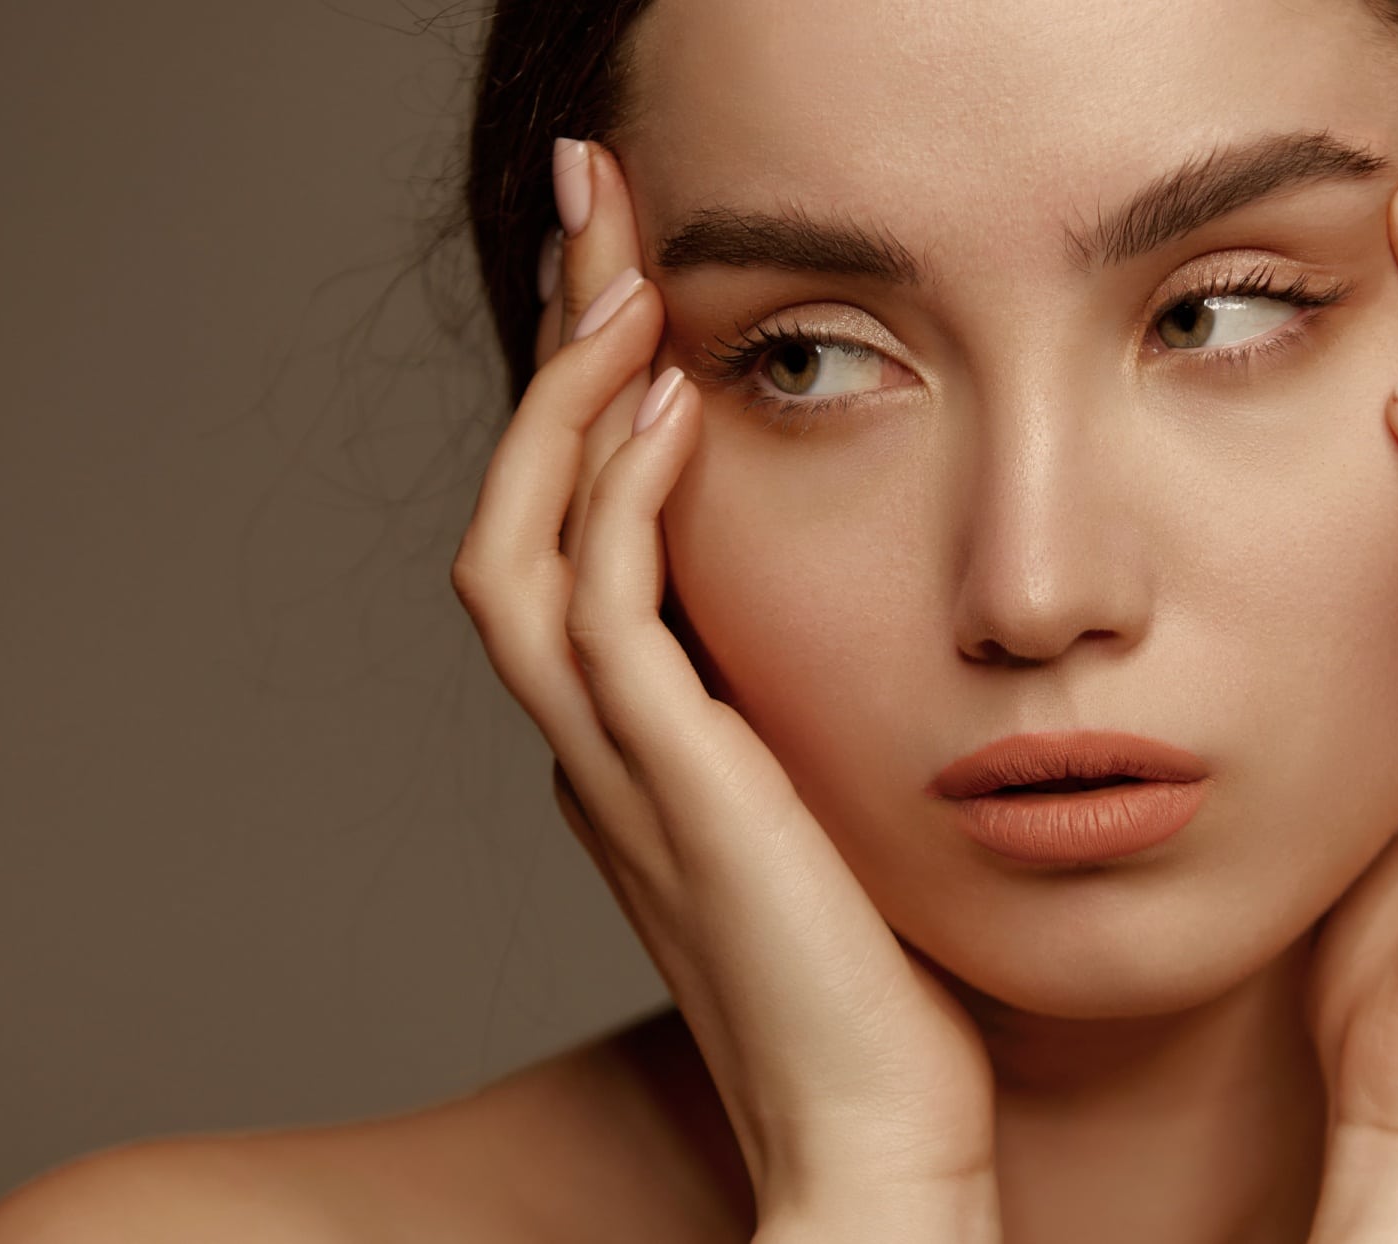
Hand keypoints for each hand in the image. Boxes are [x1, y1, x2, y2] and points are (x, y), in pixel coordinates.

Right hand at [452, 138, 999, 1233]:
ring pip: (524, 544)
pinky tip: (678, 409)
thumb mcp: (829, 813)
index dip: (587, 407)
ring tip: (621, 278)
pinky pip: (605, 613)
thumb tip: (849, 633)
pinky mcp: (672, 792)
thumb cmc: (879, 984)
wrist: (877, 1136)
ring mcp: (619, 771)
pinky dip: (619, 500)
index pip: (571, 537)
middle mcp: (599, 746)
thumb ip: (800, 723)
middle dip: (552, 357)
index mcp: (635, 747)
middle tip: (592, 217)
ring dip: (565, 401)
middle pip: (518, 509)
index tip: (640, 292)